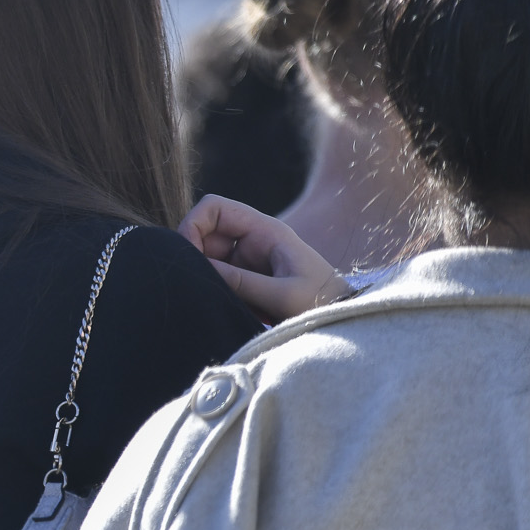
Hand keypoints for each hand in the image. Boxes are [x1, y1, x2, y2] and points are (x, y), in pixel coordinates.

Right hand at [179, 195, 353, 322]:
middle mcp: (251, 240)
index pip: (214, 208)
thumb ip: (240, 282)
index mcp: (265, 230)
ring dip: (203, 277)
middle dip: (194, 257)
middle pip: (202, 234)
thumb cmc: (322, 304)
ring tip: (220, 301)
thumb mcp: (283, 295)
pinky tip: (226, 308)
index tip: (189, 257)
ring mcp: (245, 261)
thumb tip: (196, 270)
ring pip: (205, 259)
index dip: (193, 225)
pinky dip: (212, 291)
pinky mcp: (244, 281)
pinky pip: (215, 278)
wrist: (340, 321)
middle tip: (199, 285)